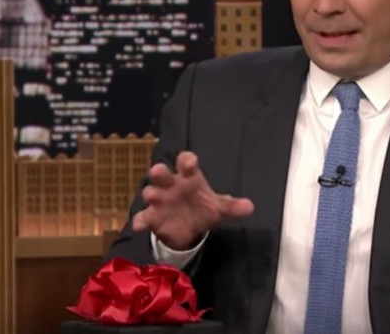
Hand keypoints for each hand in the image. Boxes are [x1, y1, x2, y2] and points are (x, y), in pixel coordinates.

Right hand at [132, 151, 253, 250]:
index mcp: (188, 178)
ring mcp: (159, 200)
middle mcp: (171, 185)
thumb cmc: (203, 208)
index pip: (185, 162)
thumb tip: (250, 207)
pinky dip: (140, 220)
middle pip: (163, 174)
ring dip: (150, 193)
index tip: (190, 162)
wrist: (188, 227)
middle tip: (158, 171)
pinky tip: (139, 226)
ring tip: (152, 196)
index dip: (187, 161)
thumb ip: (232, 206)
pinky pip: (143, 217)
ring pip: (150, 192)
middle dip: (160, 172)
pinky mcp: (152, 217)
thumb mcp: (219, 208)